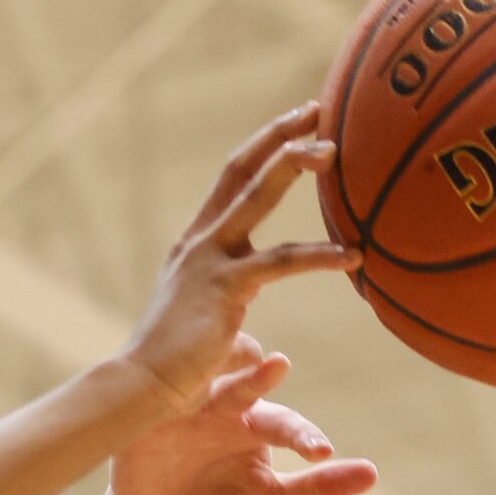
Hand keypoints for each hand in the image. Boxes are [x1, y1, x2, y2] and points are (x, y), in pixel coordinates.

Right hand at [110, 334, 377, 494]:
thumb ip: (317, 488)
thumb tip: (373, 474)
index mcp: (258, 422)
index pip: (286, 424)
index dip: (302, 436)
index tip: (321, 452)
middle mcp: (225, 403)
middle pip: (245, 389)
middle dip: (258, 378)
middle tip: (277, 365)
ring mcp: (185, 404)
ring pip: (199, 383)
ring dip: (209, 372)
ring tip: (222, 363)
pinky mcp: (149, 412)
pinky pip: (154, 398)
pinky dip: (159, 391)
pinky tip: (163, 386)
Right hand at [122, 102, 356, 414]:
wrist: (143, 386)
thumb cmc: (173, 370)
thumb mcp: (207, 334)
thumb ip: (233, 326)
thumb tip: (256, 348)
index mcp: (196, 246)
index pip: (231, 180)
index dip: (265, 147)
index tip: (300, 123)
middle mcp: (201, 243)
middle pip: (242, 169)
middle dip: (280, 134)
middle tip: (317, 109)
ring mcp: (210, 260)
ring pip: (257, 194)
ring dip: (294, 164)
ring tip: (334, 150)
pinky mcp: (225, 287)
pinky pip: (281, 262)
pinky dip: (319, 256)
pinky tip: (352, 257)